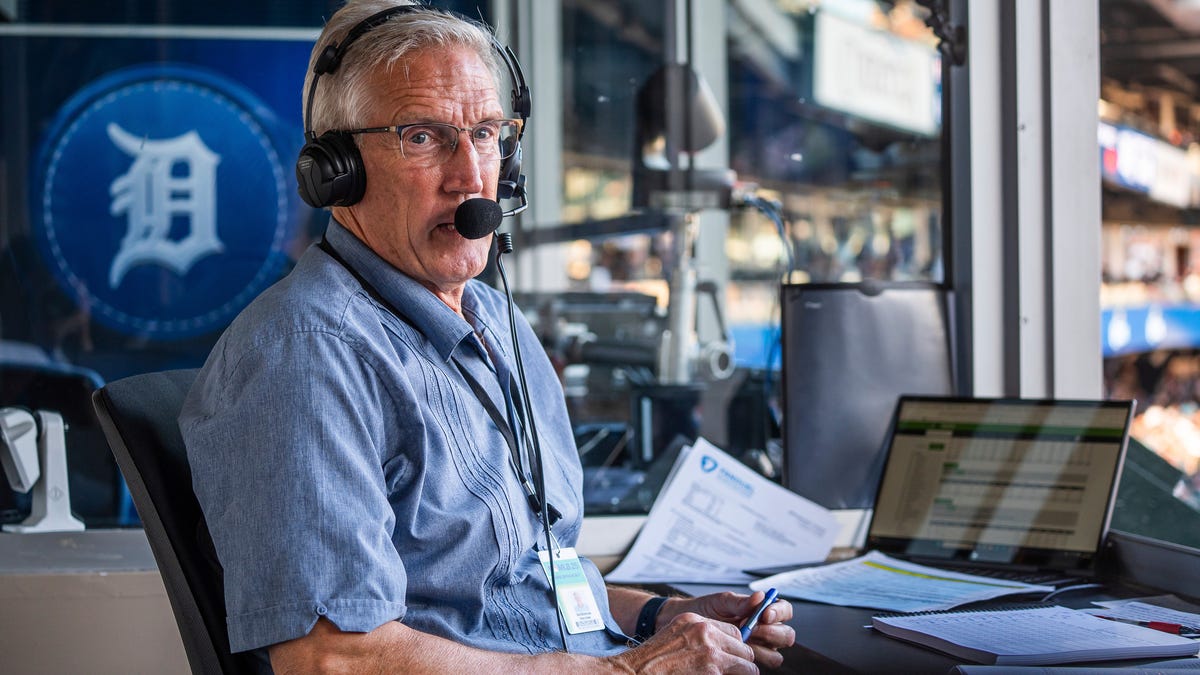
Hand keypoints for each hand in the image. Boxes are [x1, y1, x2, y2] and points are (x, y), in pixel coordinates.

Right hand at [607, 612, 757, 673]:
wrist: (637, 672)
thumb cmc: (653, 660)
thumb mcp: (676, 635)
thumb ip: (699, 636)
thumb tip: (721, 647)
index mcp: (696, 621)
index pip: (734, 632)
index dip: (735, 648)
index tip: (732, 658)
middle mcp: (705, 632)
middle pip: (744, 648)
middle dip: (741, 662)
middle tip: (734, 672)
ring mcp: (711, 652)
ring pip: (748, 665)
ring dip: (742, 673)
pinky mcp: (713, 670)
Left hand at [660, 591, 794, 668]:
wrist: (687, 624)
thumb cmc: (707, 610)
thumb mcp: (721, 602)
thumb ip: (740, 602)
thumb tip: (760, 596)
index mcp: (764, 612)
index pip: (785, 611)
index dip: (779, 612)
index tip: (764, 614)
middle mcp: (766, 631)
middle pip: (786, 636)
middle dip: (772, 633)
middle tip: (752, 629)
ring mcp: (759, 649)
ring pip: (775, 656)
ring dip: (761, 649)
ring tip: (740, 641)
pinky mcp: (748, 664)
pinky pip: (757, 668)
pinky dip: (749, 663)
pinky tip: (733, 653)